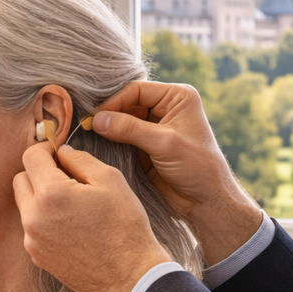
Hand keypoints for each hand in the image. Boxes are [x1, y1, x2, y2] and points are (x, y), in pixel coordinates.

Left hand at [14, 141, 172, 291]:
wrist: (130, 275)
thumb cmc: (125, 226)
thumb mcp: (110, 180)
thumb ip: (80, 159)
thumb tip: (62, 153)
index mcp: (51, 194)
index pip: (31, 157)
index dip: (46, 149)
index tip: (59, 154)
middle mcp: (34, 217)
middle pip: (21, 180)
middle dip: (39, 173)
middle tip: (66, 178)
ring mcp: (33, 240)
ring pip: (25, 205)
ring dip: (41, 198)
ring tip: (72, 205)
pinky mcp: (37, 256)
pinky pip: (33, 228)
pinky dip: (45, 221)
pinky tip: (71, 227)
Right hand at [89, 81, 264, 261]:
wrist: (206, 201)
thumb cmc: (196, 167)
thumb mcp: (164, 144)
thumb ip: (129, 129)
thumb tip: (96, 119)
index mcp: (177, 97)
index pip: (137, 90)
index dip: (114, 102)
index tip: (95, 118)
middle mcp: (166, 108)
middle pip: (127, 104)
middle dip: (109, 115)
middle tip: (87, 127)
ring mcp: (155, 128)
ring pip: (123, 121)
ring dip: (108, 129)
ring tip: (88, 136)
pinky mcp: (146, 147)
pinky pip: (123, 139)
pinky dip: (111, 142)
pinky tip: (99, 146)